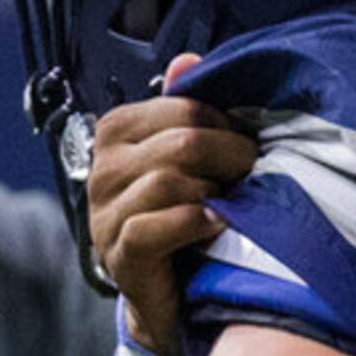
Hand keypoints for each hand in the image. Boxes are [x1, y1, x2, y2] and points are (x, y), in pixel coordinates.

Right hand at [85, 53, 257, 355]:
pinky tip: (216, 226)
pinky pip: (157, 227)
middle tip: (252, 177)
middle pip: (182, 143)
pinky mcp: (119, 254)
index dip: (227, 125)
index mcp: (117, 132)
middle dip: (230, 157)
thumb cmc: (185, 218)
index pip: (183, 108)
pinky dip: (194, 223)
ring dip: (214, 193)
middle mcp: (103, 168)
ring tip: (232, 205)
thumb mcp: (190, 160)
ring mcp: (104, 214)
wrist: (172, 295)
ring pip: (170, 182)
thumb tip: (187, 60)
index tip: (248, 147)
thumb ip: (188, 112)